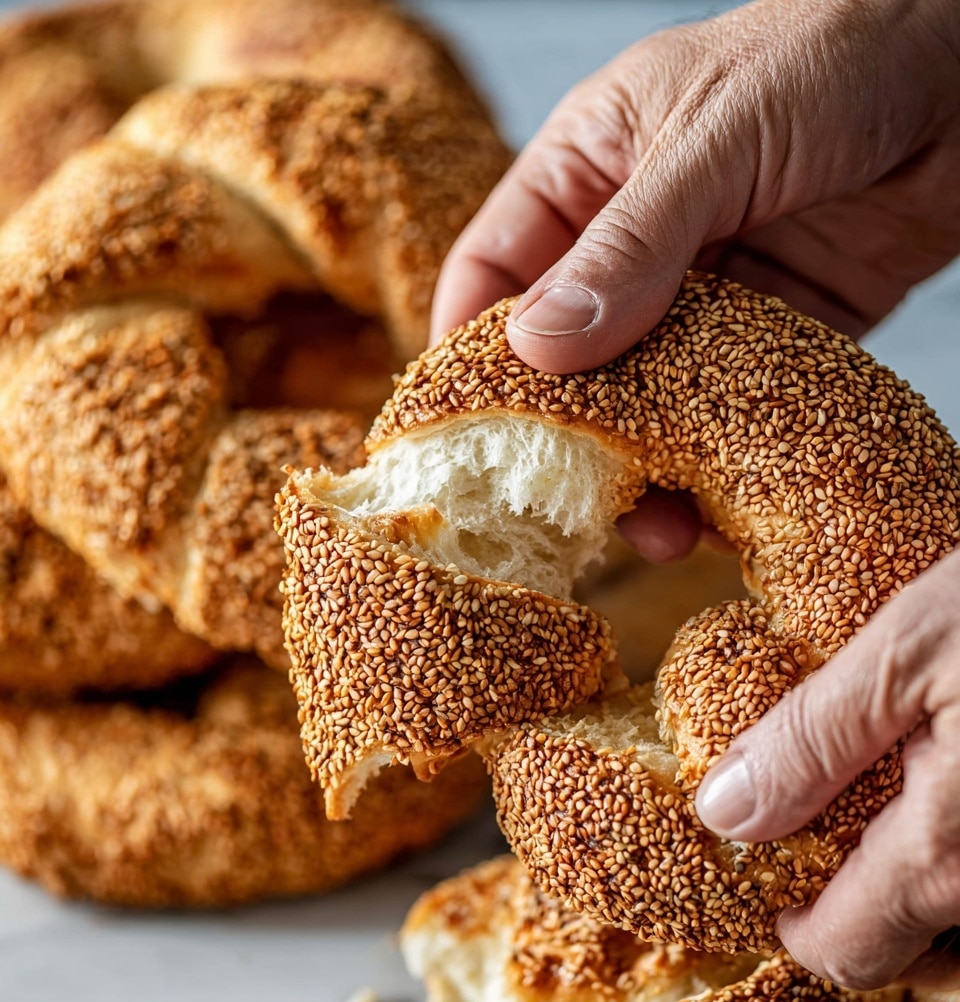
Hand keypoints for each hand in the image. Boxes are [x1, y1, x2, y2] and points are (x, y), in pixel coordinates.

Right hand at [431, 0, 959, 560]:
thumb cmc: (836, 48)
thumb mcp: (716, 137)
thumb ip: (631, 243)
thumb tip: (539, 347)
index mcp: (588, 169)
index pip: (495, 270)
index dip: (468, 352)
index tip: (459, 433)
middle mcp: (633, 239)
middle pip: (567, 355)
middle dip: (565, 435)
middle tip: (568, 506)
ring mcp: (703, 291)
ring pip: (644, 399)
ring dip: (642, 467)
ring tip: (653, 528)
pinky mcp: (773, 334)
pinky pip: (724, 411)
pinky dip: (712, 464)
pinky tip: (711, 509)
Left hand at [695, 548, 959, 990]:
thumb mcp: (909, 649)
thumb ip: (812, 740)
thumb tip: (726, 813)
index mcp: (953, 859)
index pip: (840, 953)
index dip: (787, 918)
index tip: (769, 865)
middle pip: (916, 957)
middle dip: (863, 907)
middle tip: (833, 825)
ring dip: (927, 890)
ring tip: (898, 802)